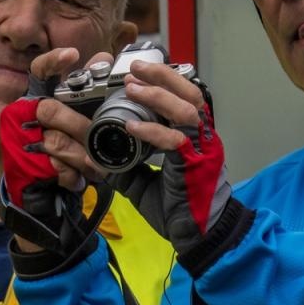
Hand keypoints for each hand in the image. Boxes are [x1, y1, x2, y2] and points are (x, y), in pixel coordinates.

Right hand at [0, 48, 105, 257]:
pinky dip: (71, 176)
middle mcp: (21, 115)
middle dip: (80, 127)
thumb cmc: (61, 152)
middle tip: (100, 137)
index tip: (72, 55)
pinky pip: (53, 167)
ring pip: (55, 142)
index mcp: (35, 98)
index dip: (53, 62)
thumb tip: (104, 57)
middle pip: (51, 110)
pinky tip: (78, 181)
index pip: (40, 71)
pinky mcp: (21, 164)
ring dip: (81, 157)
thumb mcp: (74, 121)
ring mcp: (18, 140)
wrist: (40, 197)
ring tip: (97, 167)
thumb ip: (86, 91)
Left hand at [37, 59, 234, 259]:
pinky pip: (176, 139)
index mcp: (192, 136)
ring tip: (132, 86)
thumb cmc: (179, 210)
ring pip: (186, 108)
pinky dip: (152, 130)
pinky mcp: (198, 163)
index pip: (182, 97)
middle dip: (161, 76)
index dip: (162, 81)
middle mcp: (202, 137)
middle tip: (134, 67)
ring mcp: (203, 148)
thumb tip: (100, 156)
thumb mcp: (144, 183)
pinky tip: (131, 126)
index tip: (136, 73)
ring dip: (157, 94)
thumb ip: (127, 165)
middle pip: (190, 92)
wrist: (199, 237)